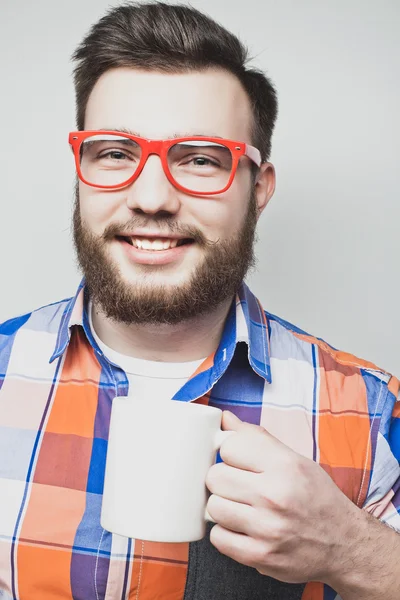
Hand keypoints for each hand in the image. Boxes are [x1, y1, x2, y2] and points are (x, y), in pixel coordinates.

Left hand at [205, 411, 364, 587]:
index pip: (229, 446)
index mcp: (284, 465)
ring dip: (223, 507)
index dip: (230, 452)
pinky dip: (225, 534)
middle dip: (223, 480)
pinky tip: (242, 528)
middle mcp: (275, 495)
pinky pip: (218, 538)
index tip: (239, 461)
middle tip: (239, 485)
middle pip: (215, 477)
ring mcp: (267, 528)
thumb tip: (224, 418)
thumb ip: (257, 438)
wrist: (345, 545)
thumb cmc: (317, 498)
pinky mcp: (260, 556)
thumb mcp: (295, 459)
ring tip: (241, 507)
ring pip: (213, 507)